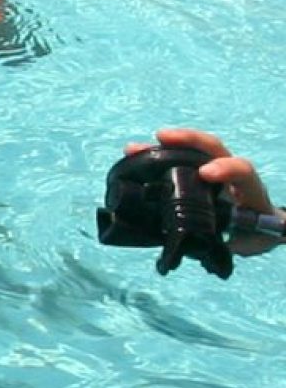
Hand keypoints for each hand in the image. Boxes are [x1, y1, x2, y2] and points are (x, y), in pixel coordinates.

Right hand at [140, 127, 278, 253]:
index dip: (226, 168)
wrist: (256, 228)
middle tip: (161, 138)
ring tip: (133, 149)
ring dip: (162, 147)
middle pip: (212, 147)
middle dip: (188, 140)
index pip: (242, 170)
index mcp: (246, 187)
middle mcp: (228, 174)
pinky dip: (154, 157)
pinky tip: (132, 157)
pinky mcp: (196, 176)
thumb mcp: (250, 239)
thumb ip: (233, 242)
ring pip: (191, 151)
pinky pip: (177, 161)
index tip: (205, 173)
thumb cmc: (253, 232)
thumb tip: (203, 249)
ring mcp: (211, 172)